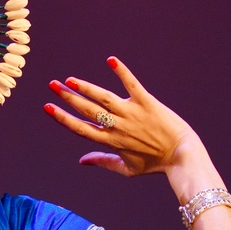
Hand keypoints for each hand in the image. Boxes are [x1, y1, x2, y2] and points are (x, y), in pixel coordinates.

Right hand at [44, 58, 195, 177]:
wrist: (181, 156)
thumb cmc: (155, 163)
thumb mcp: (127, 169)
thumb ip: (103, 162)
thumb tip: (82, 161)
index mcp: (111, 142)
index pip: (81, 128)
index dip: (62, 118)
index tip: (48, 107)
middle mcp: (118, 127)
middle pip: (87, 110)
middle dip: (67, 98)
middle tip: (52, 85)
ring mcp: (132, 113)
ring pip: (103, 98)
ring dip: (85, 87)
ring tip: (70, 79)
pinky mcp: (147, 102)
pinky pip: (132, 84)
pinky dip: (122, 71)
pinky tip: (111, 60)